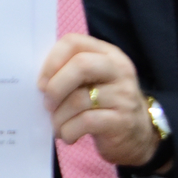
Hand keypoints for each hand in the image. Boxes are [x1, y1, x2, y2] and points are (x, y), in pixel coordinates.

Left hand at [39, 33, 164, 167]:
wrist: (138, 133)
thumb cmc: (104, 104)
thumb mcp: (92, 81)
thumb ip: (70, 73)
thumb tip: (40, 83)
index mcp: (107, 54)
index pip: (73, 42)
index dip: (51, 61)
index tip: (41, 83)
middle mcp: (118, 69)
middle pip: (80, 65)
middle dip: (56, 87)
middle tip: (48, 105)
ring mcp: (123, 95)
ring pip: (78, 99)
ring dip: (59, 117)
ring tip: (57, 126)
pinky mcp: (122, 120)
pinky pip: (85, 122)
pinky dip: (68, 131)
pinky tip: (68, 135)